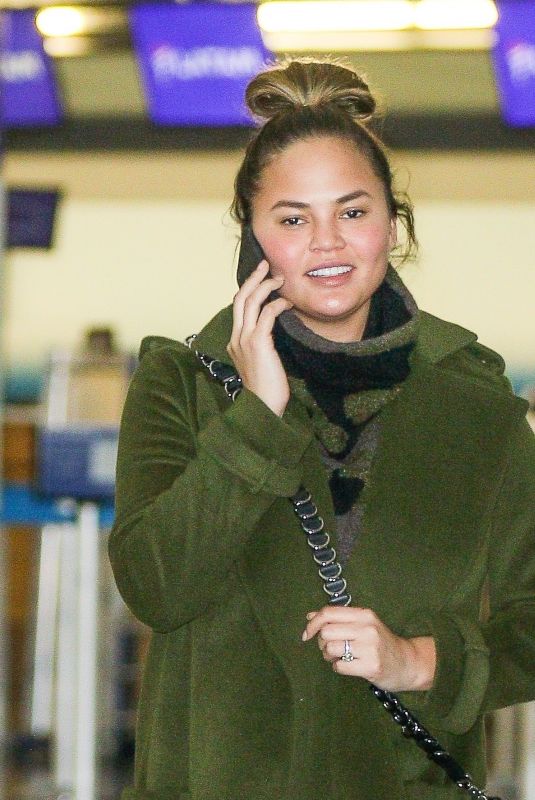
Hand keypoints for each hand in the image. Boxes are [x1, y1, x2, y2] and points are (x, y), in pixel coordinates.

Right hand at [227, 260, 292, 416]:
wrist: (263, 407)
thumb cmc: (267, 390)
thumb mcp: (260, 363)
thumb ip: (262, 345)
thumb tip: (273, 332)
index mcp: (234, 341)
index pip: (238, 308)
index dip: (248, 290)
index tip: (261, 279)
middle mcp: (236, 337)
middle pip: (240, 298)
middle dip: (253, 278)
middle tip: (266, 265)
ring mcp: (244, 340)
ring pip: (250, 302)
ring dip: (265, 286)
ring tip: (279, 278)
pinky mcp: (257, 343)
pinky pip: (266, 314)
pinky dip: (277, 304)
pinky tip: (288, 303)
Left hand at [302, 606, 435, 691]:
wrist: (407, 663)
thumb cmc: (380, 643)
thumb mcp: (362, 624)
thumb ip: (338, 619)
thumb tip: (310, 616)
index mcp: (363, 614)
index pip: (328, 612)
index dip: (313, 623)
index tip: (307, 634)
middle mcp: (367, 627)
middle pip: (326, 632)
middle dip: (322, 643)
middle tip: (331, 648)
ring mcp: (370, 647)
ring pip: (330, 649)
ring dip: (329, 656)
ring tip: (340, 657)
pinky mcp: (371, 666)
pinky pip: (339, 666)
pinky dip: (338, 667)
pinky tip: (349, 666)